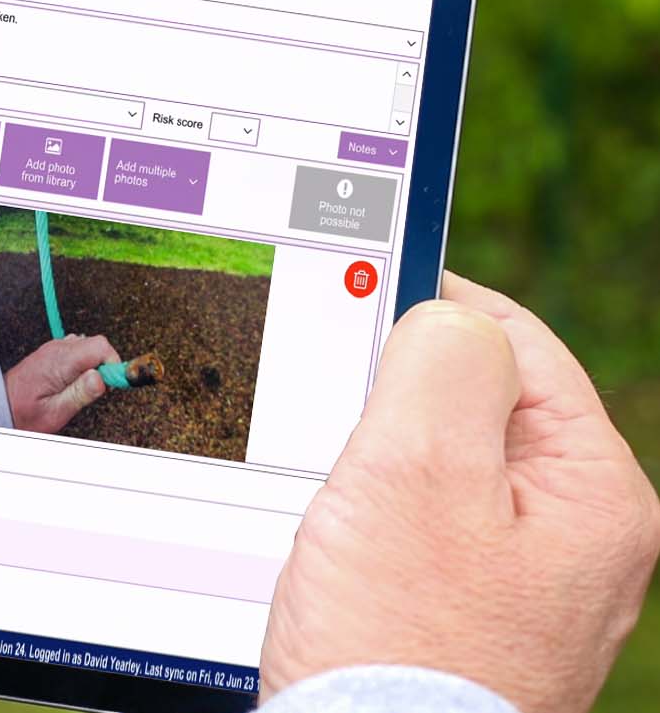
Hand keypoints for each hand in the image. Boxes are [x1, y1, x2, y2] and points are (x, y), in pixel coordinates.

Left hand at [4, 335, 120, 432]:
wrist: (1, 404)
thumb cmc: (24, 412)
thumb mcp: (55, 411)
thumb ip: (79, 394)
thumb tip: (101, 378)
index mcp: (60, 361)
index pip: (99, 346)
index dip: (113, 362)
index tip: (114, 381)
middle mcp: (57, 349)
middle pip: (97, 344)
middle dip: (105, 365)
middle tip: (96, 388)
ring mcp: (55, 348)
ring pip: (88, 345)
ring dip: (94, 363)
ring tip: (81, 386)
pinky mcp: (53, 351)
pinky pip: (77, 349)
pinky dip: (83, 362)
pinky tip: (73, 380)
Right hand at [259, 273, 659, 712]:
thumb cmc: (393, 639)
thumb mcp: (416, 469)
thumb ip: (443, 361)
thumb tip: (446, 319)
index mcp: (593, 494)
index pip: (520, 346)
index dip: (437, 310)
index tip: (362, 295)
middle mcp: (573, 541)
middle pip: (477, 409)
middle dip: (398, 404)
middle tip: (342, 431)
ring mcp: (521, 584)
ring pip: (439, 471)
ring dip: (380, 468)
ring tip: (342, 508)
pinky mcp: (467, 618)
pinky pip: (418, 530)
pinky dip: (374, 521)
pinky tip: (344, 551)